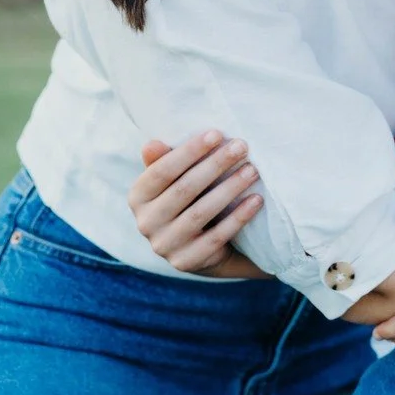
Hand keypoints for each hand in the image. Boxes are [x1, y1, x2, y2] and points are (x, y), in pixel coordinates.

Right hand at [127, 130, 261, 274]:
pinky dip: (238, 217)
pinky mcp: (187, 261)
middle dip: (215, 165)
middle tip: (241, 146)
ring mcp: (164, 245)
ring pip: (200, 213)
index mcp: (138, 197)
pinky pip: (216, 237)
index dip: (189, 151)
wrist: (200, 246)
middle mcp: (145, 223)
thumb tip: (152, 144)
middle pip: (184, 189)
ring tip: (253, 170)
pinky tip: (256, 199)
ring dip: (230, 188)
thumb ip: (163, 161)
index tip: (217, 133)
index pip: (161, 171)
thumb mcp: (174, 180)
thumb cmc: (188, 198)